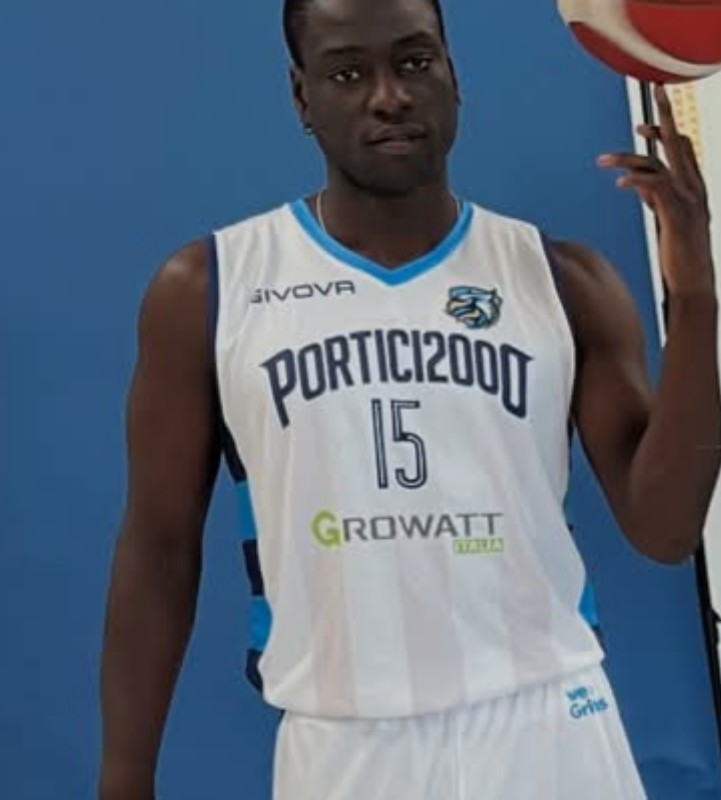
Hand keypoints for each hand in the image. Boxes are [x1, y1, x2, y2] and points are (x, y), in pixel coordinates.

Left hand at [597, 83, 714, 297]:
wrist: (693, 284)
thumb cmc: (678, 254)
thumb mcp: (666, 219)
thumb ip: (654, 197)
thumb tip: (636, 182)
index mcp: (694, 187)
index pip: (683, 147)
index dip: (664, 130)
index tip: (642, 123)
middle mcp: (695, 188)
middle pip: (679, 142)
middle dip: (665, 116)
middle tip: (654, 89)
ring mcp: (689, 201)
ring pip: (660, 165)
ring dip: (628, 160)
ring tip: (601, 161)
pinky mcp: (677, 216)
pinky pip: (657, 189)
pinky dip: (637, 182)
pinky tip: (619, 183)